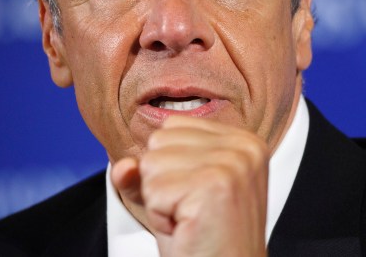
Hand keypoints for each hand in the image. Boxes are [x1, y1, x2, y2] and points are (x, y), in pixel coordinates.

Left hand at [111, 116, 268, 256]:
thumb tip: (123, 166)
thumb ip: (148, 170)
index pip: (172, 125)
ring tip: (189, 220)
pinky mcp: (214, 185)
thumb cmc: (205, 241)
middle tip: (191, 212)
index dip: (171, 166)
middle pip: (160, 141)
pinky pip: (153, 190)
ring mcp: (231, 164)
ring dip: (160, 200)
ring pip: (152, 163)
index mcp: (243, 140)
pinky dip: (161, 217)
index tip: (196, 195)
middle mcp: (243, 146)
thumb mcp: (176, 195)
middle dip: (163, 182)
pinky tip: (187, 228)